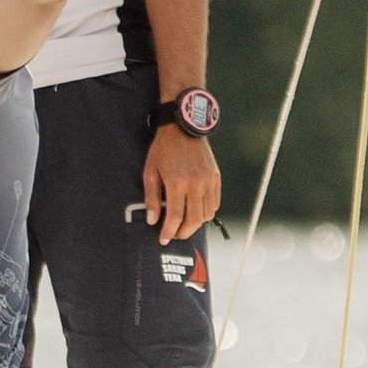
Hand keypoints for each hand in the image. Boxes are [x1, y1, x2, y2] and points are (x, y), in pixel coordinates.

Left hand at [143, 125, 220, 242]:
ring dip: (195, 224)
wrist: (183, 128)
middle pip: (193, 220)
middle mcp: (196, 184)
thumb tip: (152, 221)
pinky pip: (215, 203)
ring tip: (183, 225)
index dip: (168, 231)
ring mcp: (209, 181)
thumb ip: (152, 198)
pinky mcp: (216, 178)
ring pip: (207, 214)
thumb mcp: (150, 172)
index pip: (175, 217)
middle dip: (183, 232)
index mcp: (177, 183)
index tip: (163, 239)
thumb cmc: (163, 149)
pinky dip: (206, 212)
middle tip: (173, 235)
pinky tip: (195, 212)